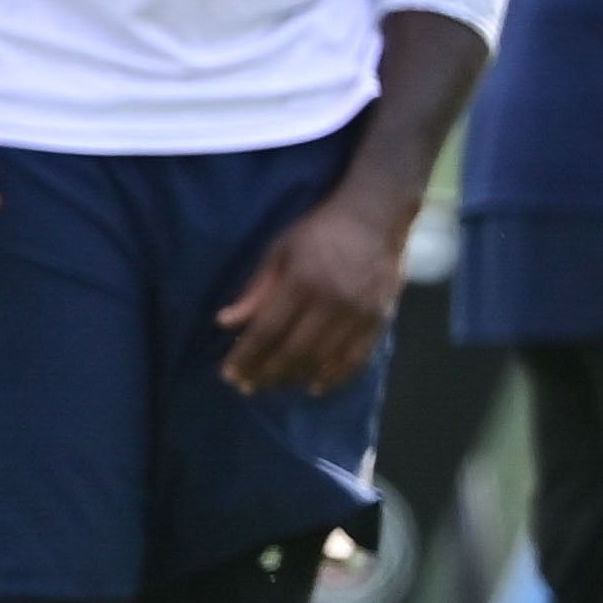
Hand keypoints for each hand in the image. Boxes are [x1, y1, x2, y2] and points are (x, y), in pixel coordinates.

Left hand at [214, 190, 407, 395]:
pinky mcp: (378, 320)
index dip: (245, 357)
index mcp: (301, 281)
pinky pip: (355, 359)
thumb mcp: (279, 249)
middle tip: (246, 387)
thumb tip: (225, 322)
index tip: (229, 374)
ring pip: (321, 360)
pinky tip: (315, 386)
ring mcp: (358, 315)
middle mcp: (330, 303)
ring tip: (273, 386)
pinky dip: (334, 377)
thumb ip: (256, 289)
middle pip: (292, 352)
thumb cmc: (320, 230)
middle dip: (265, 374)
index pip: (267, 331)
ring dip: (293, 378)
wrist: (376, 216)